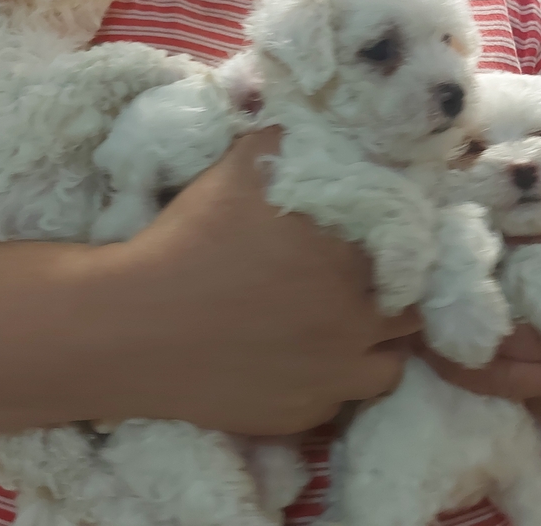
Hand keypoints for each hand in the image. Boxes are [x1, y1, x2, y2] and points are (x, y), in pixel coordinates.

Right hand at [122, 127, 420, 435]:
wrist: (131, 329)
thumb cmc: (185, 242)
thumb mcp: (236, 170)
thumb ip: (286, 144)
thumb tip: (309, 123)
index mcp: (350, 258)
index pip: (409, 248)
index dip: (395, 244)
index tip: (370, 243)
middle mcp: (356, 322)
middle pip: (410, 312)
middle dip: (392, 297)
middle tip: (359, 286)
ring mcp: (332, 378)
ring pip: (389, 367)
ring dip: (375, 347)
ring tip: (343, 331)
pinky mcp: (302, 416)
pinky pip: (340, 402)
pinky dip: (331, 383)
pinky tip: (301, 364)